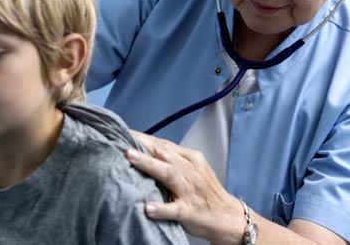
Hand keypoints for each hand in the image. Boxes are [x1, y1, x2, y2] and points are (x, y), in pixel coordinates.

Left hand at [125, 131, 245, 243]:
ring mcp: (190, 191)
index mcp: (190, 159)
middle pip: (164, 153)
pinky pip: (175, 209)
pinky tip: (148, 208)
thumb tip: (143, 150)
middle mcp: (190, 171)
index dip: (142, 138)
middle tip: (121, 140)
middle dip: (143, 145)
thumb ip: (171, 160)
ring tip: (130, 157)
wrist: (228, 217)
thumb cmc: (205, 192)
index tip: (122, 133)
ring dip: (149, 164)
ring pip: (169, 174)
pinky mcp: (190, 211)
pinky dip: (162, 208)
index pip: (163, 144)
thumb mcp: (193, 169)